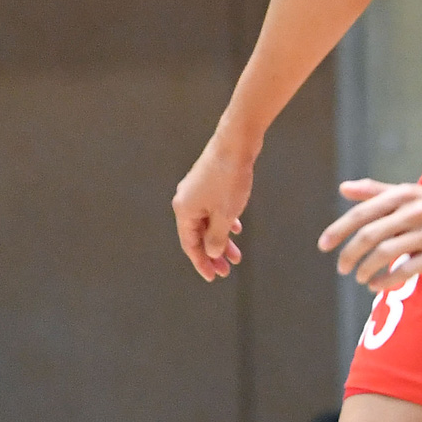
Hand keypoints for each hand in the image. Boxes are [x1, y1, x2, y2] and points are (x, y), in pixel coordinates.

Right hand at [172, 133, 254, 280]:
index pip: (190, 245)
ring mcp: (197, 192)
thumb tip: (212, 253)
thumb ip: (217, 237)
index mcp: (184, 210)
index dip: (201, 263)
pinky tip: (236, 229)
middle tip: (226, 271)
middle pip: (198, 235)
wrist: (235, 144)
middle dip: (212, 254)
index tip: (213, 277)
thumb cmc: (229, 179)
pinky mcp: (209, 184)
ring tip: (236, 255)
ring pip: (208, 223)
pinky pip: (214, 210)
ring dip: (221, 240)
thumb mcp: (226, 215)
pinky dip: (224, 222)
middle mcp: (186, 201)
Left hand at [320, 179, 421, 290]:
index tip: (323, 246)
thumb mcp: (409, 192)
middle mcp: (414, 212)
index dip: (339, 230)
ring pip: (386, 254)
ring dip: (366, 269)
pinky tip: (376, 285)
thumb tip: (343, 188)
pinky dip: (386, 280)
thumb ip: (375, 191)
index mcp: (403, 195)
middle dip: (350, 254)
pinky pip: (406, 270)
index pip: (362, 214)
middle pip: (371, 235)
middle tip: (342, 268)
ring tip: (359, 277)